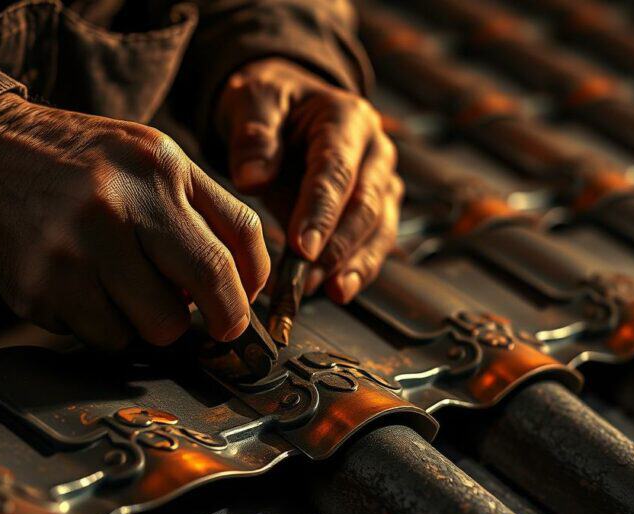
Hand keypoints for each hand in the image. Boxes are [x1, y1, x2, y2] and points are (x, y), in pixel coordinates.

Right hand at [0, 94, 269, 348]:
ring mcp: (76, 248)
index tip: (241, 308)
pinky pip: (102, 336)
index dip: (251, 286)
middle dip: (218, 319)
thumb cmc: (76, 162)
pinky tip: (82, 290)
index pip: (238, 238)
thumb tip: (241, 282)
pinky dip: (102, 325)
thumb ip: (200, 207)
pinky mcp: (40, 287)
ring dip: (149, 322)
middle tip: (207, 325)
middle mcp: (120, 203)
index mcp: (159, 167)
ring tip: (123, 290)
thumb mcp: (147, 155)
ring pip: (155, 327)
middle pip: (207, 286)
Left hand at [216, 58, 402, 302]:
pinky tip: (338, 290)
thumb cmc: (271, 104)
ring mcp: (381, 181)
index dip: (321, 212)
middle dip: (338, 246)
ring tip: (330, 291)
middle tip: (309, 277)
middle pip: (366, 204)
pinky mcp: (377, 208)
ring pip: (379, 229)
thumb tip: (252, 179)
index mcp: (347, 118)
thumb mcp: (252, 101)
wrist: (287, 108)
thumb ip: (253, 137)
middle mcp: (374, 150)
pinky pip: (373, 243)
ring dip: (354, 264)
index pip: (337, 170)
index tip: (300, 246)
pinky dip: (358, 269)